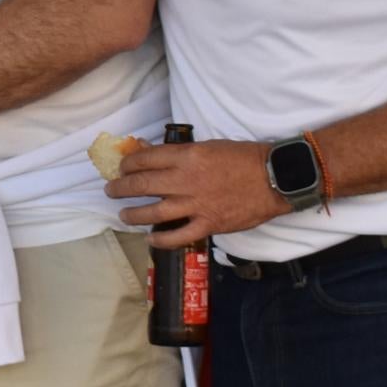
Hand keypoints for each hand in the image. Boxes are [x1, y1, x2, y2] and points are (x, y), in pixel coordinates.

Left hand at [107, 136, 283, 244]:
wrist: (275, 178)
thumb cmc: (244, 157)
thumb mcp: (210, 146)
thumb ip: (180, 153)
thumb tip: (151, 153)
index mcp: (187, 156)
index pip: (145, 159)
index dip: (128, 164)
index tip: (122, 168)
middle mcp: (186, 180)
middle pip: (142, 185)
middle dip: (120, 188)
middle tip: (111, 190)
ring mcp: (196, 205)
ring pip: (153, 213)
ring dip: (133, 215)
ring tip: (124, 215)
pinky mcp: (208, 224)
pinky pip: (177, 236)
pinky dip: (160, 240)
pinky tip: (150, 239)